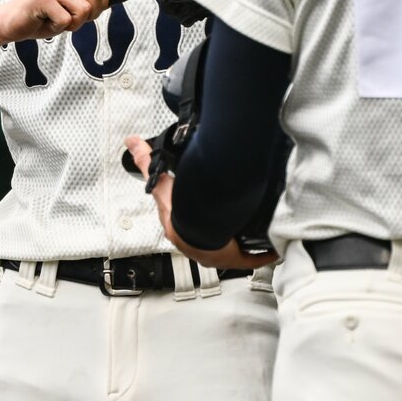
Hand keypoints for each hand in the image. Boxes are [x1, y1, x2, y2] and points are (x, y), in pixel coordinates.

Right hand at [0, 0, 109, 59]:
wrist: (8, 23)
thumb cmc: (38, 17)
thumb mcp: (66, 6)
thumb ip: (84, 0)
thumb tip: (108, 1)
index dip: (100, 3)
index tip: (84, 14)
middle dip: (89, 14)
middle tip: (70, 19)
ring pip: (84, 9)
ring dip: (72, 23)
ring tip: (55, 20)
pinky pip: (66, 20)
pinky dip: (58, 28)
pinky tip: (45, 23)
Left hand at [123, 135, 276, 270]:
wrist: (201, 233)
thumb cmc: (180, 213)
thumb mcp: (160, 183)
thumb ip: (147, 162)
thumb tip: (133, 143)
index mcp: (180, 229)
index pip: (183, 222)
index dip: (190, 215)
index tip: (202, 207)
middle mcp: (197, 244)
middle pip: (209, 236)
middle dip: (217, 228)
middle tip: (232, 214)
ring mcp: (217, 252)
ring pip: (229, 246)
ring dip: (238, 238)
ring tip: (252, 227)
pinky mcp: (235, 257)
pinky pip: (250, 258)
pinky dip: (260, 253)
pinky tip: (269, 247)